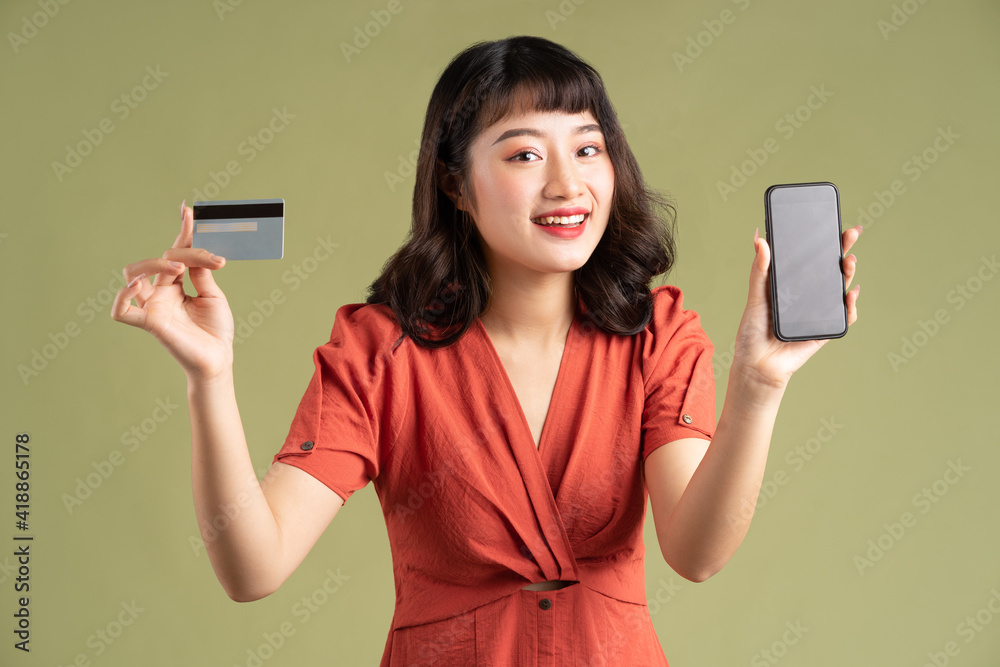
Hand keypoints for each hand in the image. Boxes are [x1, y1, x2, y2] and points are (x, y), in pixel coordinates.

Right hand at [111, 201, 234, 381]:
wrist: (218, 359)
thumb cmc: (215, 330)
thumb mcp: (213, 295)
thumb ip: (201, 273)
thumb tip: (194, 250)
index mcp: (176, 284)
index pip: (176, 252)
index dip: (182, 231)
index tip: (187, 210)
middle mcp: (160, 292)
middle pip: (156, 259)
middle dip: (178, 251)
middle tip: (204, 261)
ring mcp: (152, 306)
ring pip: (133, 274)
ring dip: (155, 265)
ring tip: (179, 270)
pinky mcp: (150, 323)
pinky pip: (121, 310)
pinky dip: (122, 296)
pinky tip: (138, 287)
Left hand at [731, 224, 861, 388]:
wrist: (756, 364)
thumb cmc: (752, 332)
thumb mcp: (755, 296)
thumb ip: (759, 269)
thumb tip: (759, 238)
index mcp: (791, 285)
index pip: (811, 259)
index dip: (824, 243)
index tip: (834, 225)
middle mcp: (807, 296)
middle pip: (830, 270)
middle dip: (843, 251)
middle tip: (850, 235)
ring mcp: (818, 312)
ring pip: (839, 290)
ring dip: (848, 275)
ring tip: (849, 262)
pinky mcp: (824, 330)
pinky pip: (843, 317)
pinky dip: (850, 306)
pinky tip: (850, 294)